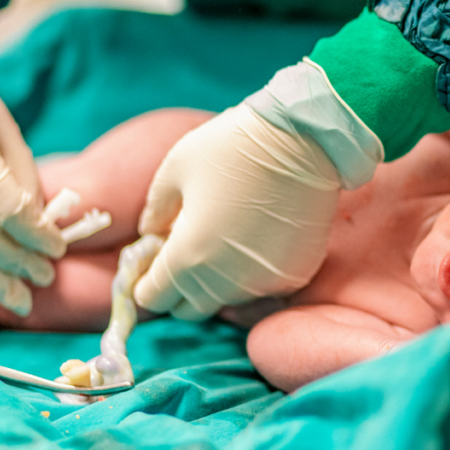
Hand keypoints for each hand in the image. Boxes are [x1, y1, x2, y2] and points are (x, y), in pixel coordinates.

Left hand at [132, 103, 342, 319]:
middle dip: (179, 288)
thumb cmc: (230, 149)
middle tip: (183, 252)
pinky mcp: (294, 275)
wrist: (303, 141)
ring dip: (216, 281)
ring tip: (222, 240)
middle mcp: (226, 281)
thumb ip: (155, 213)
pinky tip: (256, 239)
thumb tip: (151, 234)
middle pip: (190, 308)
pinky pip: (262, 287)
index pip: (153, 298)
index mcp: (188, 257)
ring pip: (227, 300)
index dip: (146, 281)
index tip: (153, 260)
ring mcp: (264, 282)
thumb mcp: (173, 171)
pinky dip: (251, 273)